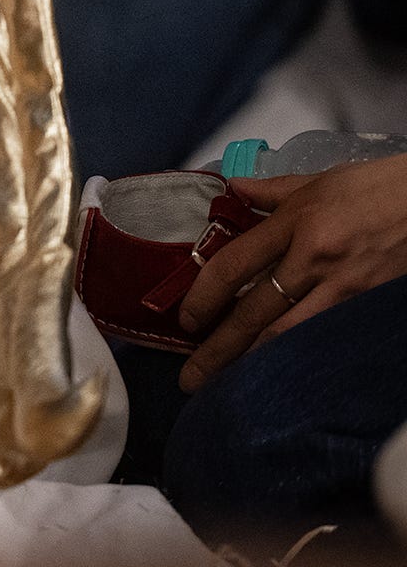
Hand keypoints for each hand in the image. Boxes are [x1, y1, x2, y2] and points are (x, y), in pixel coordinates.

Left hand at [178, 152, 406, 390]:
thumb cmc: (380, 186)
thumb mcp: (320, 180)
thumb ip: (272, 190)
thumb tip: (233, 189)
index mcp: (296, 222)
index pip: (235, 264)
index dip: (204, 296)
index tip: (186, 319)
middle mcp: (315, 258)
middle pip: (256, 311)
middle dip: (219, 348)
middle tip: (191, 378)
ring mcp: (346, 287)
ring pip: (289, 333)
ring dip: (254, 362)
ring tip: (226, 385)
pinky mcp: (371, 304)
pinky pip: (326, 335)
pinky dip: (300, 355)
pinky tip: (281, 372)